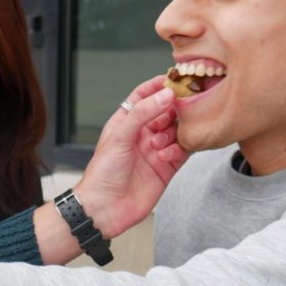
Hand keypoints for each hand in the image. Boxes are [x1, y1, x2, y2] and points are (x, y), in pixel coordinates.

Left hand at [75, 77, 186, 239]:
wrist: (105, 208)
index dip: (158, 85)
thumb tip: (165, 94)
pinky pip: (183, 150)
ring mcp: (156, 149)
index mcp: (125, 122)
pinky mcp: (167, 166)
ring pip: (177, 130)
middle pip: (166, 111)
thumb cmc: (103, 173)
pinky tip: (168, 153)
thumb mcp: (119, 136)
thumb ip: (143, 113)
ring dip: (174, 131)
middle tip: (180, 107)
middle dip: (173, 108)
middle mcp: (142, 133)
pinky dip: (180, 148)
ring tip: (161, 142)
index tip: (175, 78)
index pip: (144, 95)